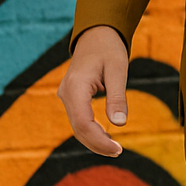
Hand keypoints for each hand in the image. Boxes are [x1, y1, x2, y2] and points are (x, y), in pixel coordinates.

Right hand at [57, 24, 129, 156]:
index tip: (117, 149)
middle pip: (78, 128)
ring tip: (115, 148)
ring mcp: (67, 95)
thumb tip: (119, 124)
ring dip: (94, 140)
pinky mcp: (71, 97)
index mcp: (76, 86)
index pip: (82, 122)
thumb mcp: (118, 70)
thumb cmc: (108, 48)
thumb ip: (118, 96)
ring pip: (77, 126)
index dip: (98, 140)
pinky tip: (106, 137)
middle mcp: (66, 93)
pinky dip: (91, 131)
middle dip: (97, 144)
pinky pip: (79, 119)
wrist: (96, 34)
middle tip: (119, 152)